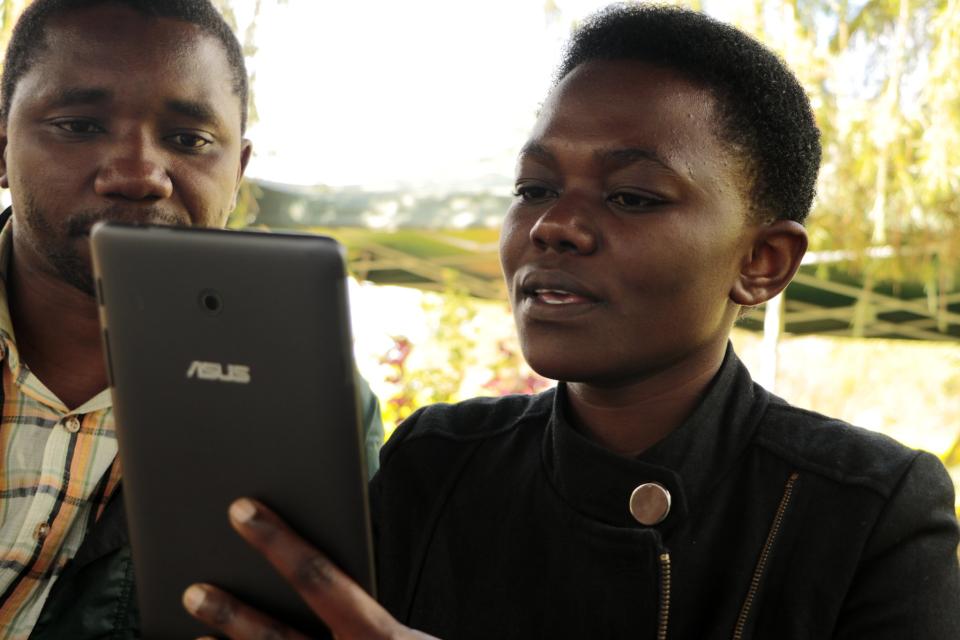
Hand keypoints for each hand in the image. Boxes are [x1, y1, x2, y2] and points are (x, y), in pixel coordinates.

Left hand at [182, 498, 437, 638]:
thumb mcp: (398, 634)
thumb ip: (356, 604)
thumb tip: (300, 567)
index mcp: (382, 637)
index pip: (321, 580)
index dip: (279, 542)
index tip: (242, 510)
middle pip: (276, 639)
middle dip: (232, 612)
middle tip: (192, 591)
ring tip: (194, 634)